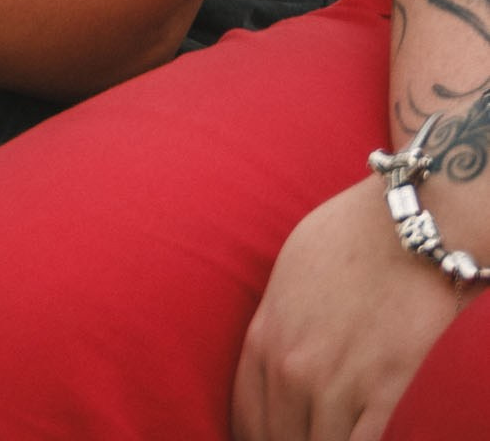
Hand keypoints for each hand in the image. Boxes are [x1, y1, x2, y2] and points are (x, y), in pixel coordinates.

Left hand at [231, 175, 465, 440]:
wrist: (404, 230)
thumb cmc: (345, 239)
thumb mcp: (287, 275)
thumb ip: (275, 324)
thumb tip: (273, 356)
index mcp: (263, 337)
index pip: (245, 414)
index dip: (253, 435)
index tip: (264, 437)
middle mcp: (290, 369)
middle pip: (276, 438)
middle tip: (297, 437)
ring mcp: (335, 385)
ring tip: (324, 436)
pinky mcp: (380, 394)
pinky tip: (354, 436)